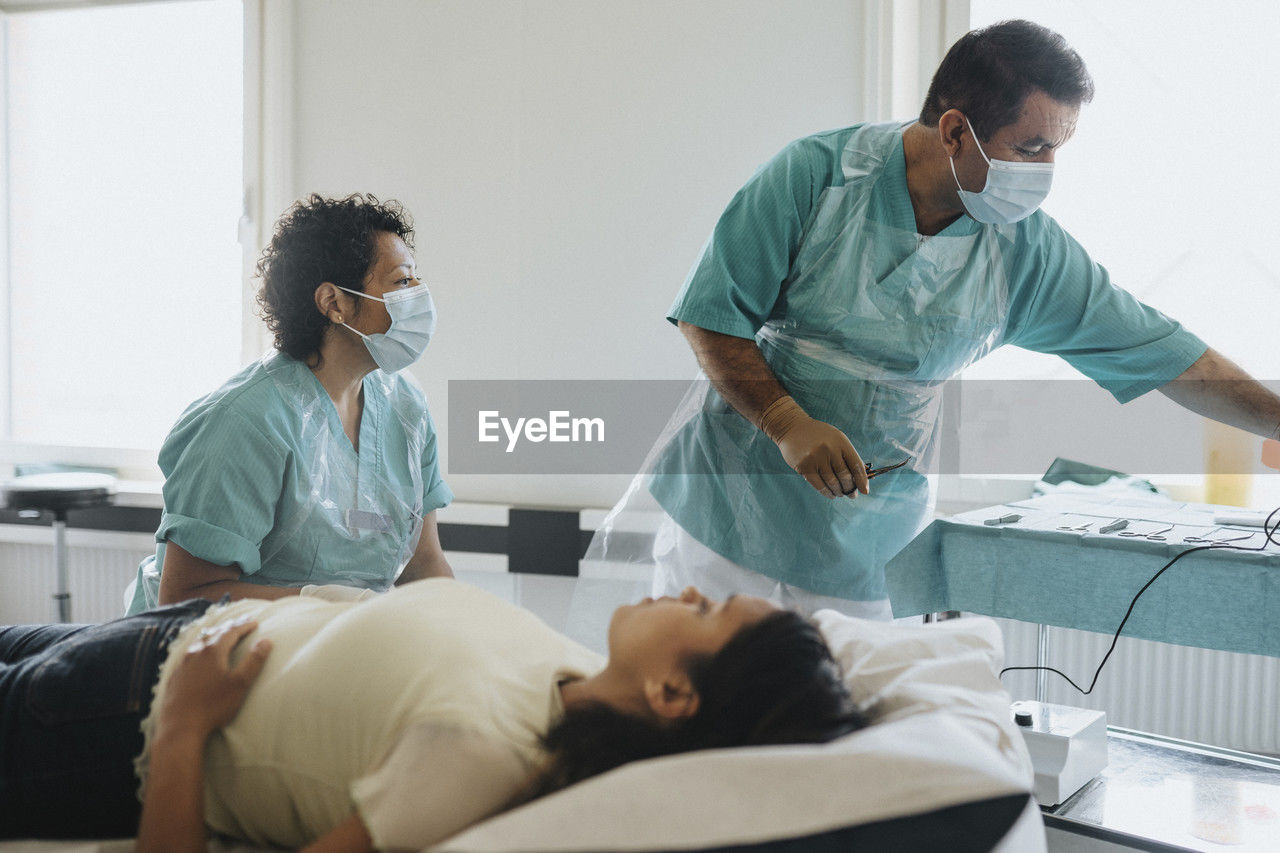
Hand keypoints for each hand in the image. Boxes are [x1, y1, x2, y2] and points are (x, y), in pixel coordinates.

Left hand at [155, 617, 271, 740]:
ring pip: (198, 642)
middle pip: (213, 634)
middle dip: (228, 627)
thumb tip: (266, 641)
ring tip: (218, 633)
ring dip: (211, 635)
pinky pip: (187, 654)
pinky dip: (197, 648)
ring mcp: (182, 665)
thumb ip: (254, 661)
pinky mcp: (174, 676)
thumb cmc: (213, 706)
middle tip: (239, 623)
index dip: (243, 626)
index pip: (230, 632)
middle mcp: (195, 653)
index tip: (254, 622)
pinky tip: (196, 655)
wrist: (180, 727)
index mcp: (212, 652)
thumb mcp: (240, 684)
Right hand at [758, 396, 868, 497]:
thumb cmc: (818, 436)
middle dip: (849, 488)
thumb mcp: (835, 438)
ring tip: (840, 494)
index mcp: (841, 442)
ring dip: (838, 492)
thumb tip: (858, 479)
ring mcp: (816, 458)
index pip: (856, 465)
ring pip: (832, 483)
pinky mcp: (804, 466)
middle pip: (844, 476)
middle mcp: (829, 449)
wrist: (792, 428)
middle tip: (851, 494)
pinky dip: (827, 492)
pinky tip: (831, 494)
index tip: (864, 491)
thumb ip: (846, 455)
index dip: (862, 480)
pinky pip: (819, 485)